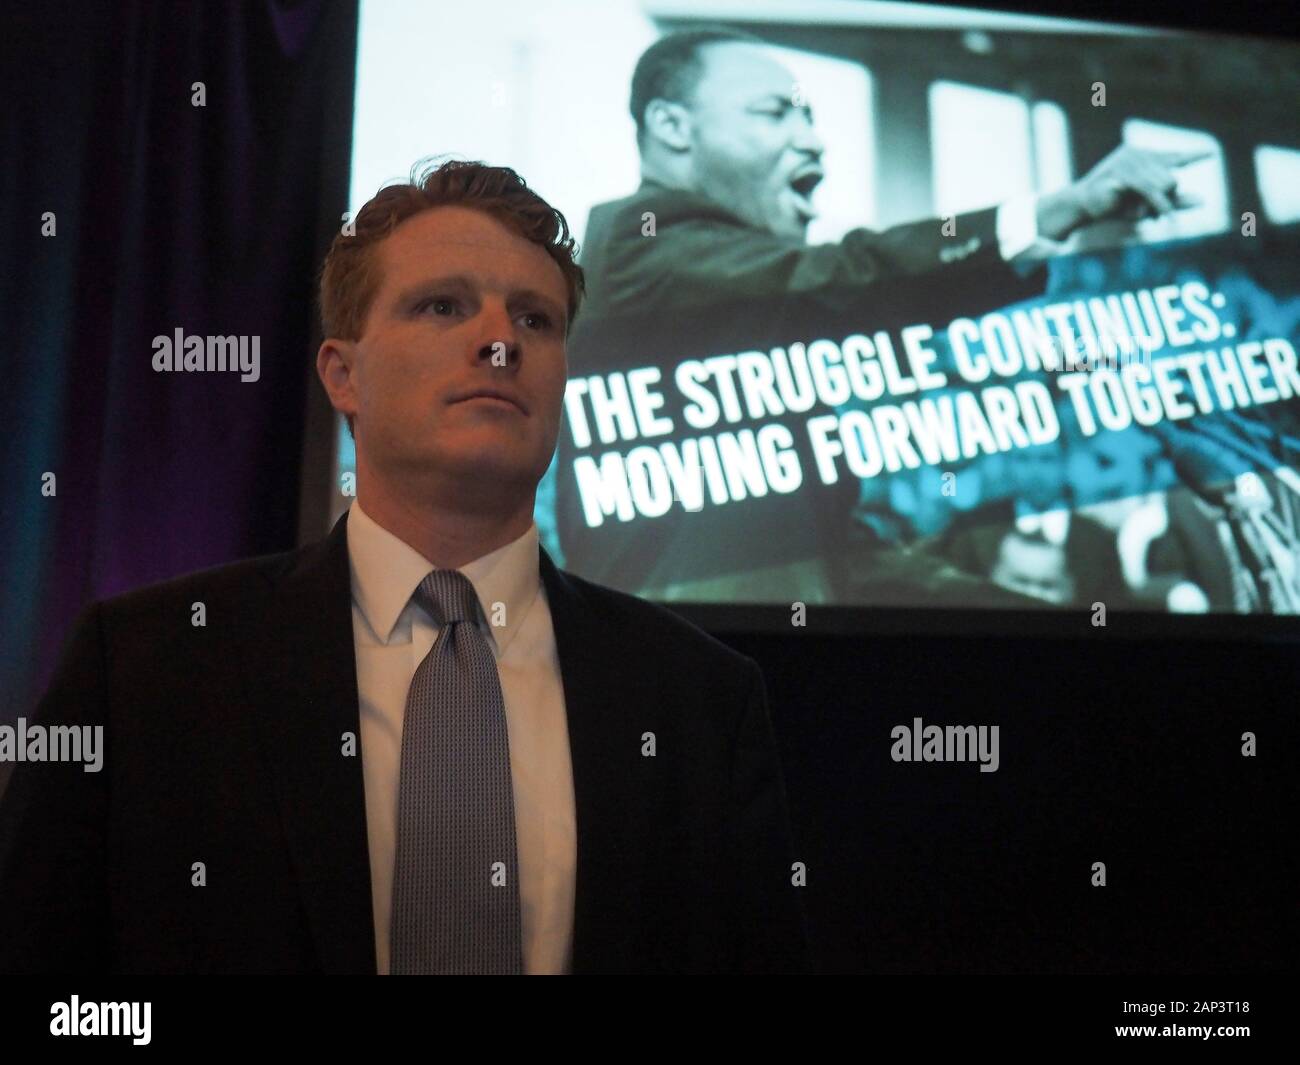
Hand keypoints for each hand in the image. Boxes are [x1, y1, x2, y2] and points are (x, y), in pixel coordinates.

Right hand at [1037, 145, 1209, 239]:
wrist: (1083, 207)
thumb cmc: (1113, 206)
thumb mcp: (1148, 205)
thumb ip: (1174, 202)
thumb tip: (1204, 200)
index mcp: (1145, 157)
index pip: (1173, 157)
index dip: (1193, 156)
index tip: (1211, 154)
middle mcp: (1139, 153)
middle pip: (1172, 178)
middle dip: (1167, 200)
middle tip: (1154, 215)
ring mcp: (1130, 160)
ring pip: (1166, 183)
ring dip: (1160, 205)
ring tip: (1145, 215)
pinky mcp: (1123, 172)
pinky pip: (1151, 190)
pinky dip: (1158, 205)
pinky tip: (1155, 216)